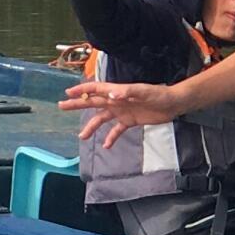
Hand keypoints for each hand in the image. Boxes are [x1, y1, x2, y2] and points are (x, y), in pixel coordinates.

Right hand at [59, 77, 176, 148]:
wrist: (173, 104)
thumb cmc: (158, 94)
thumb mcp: (144, 92)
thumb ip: (127, 92)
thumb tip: (111, 94)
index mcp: (117, 91)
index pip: (95, 89)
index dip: (82, 90)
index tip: (68, 93)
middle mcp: (116, 101)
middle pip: (93, 102)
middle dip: (77, 104)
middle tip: (62, 106)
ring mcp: (122, 111)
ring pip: (102, 118)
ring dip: (91, 126)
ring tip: (81, 136)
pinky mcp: (130, 121)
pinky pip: (117, 130)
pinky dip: (111, 137)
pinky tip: (106, 146)